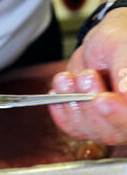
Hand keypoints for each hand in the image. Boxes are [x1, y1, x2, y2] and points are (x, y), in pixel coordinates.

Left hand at [49, 8, 126, 145]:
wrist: (101, 47)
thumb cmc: (116, 44)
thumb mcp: (121, 45)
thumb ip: (124, 68)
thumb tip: (126, 91)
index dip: (117, 113)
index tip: (102, 99)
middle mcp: (126, 120)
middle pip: (110, 130)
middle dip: (90, 104)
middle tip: (84, 76)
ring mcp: (107, 126)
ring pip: (89, 130)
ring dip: (73, 104)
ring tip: (65, 79)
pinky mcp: (88, 126)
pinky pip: (73, 128)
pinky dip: (61, 112)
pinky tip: (55, 94)